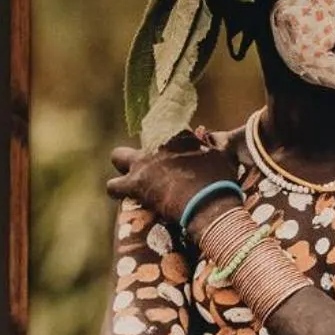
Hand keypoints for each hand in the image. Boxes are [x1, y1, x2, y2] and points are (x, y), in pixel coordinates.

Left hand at [107, 130, 238, 227]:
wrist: (208, 203)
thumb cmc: (219, 182)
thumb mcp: (222, 157)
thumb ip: (214, 148)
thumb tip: (214, 144)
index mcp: (178, 134)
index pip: (166, 131)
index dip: (170, 148)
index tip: (177, 160)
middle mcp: (157, 143)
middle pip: (138, 139)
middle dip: (143, 151)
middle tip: (152, 169)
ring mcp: (143, 163)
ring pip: (118, 157)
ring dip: (124, 169)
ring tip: (133, 184)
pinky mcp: (135, 184)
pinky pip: (113, 186)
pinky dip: (118, 192)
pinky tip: (126, 198)